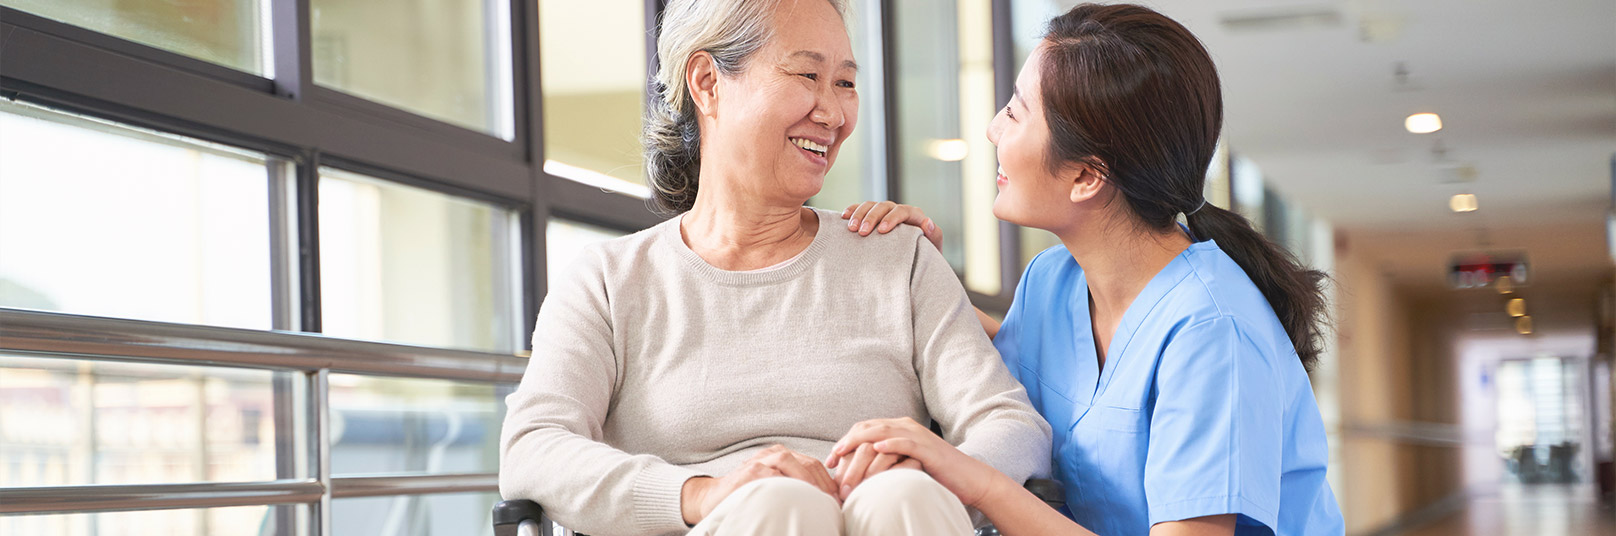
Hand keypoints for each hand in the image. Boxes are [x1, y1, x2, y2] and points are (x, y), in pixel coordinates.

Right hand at [681, 445, 837, 524]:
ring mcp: (760, 461)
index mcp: (783, 457)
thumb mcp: (775, 486)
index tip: (840, 498)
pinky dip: (783, 483)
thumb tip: (825, 501)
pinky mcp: (748, 471)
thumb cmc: (748, 494)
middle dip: (824, 482)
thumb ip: (795, 486)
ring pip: (789, 462)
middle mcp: (773, 454)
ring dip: (808, 480)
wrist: (714, 498)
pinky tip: (794, 496)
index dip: (829, 481)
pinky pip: (769, 474)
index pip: (814, 464)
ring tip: (819, 498)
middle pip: (806, 462)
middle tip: (835, 502)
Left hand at [827, 417, 1010, 507]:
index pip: (864, 429)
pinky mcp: (928, 448)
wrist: (969, 478)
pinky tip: (877, 449)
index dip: (845, 442)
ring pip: (882, 432)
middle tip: (831, 458)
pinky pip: (906, 442)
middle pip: (868, 428)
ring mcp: (917, 435)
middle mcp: (905, 427)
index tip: (830, 460)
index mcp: (898, 429)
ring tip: (843, 453)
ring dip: (860, 444)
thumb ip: (885, 464)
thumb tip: (858, 475)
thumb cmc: (936, 476)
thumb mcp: (905, 466)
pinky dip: (891, 443)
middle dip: (846, 442)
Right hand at [841, 201, 943, 251]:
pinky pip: (861, 208)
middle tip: (862, 233)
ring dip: (859, 215)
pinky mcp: (872, 217)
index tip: (881, 231)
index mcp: (914, 216)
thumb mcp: (933, 249)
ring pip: (870, 205)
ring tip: (851, 229)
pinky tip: (844, 218)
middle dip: (871, 218)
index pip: (903, 211)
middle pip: (884, 207)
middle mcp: (898, 211)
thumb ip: (934, 235)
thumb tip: (927, 222)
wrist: (914, 263)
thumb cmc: (924, 257)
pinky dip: (853, 211)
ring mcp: (884, 213)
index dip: (892, 219)